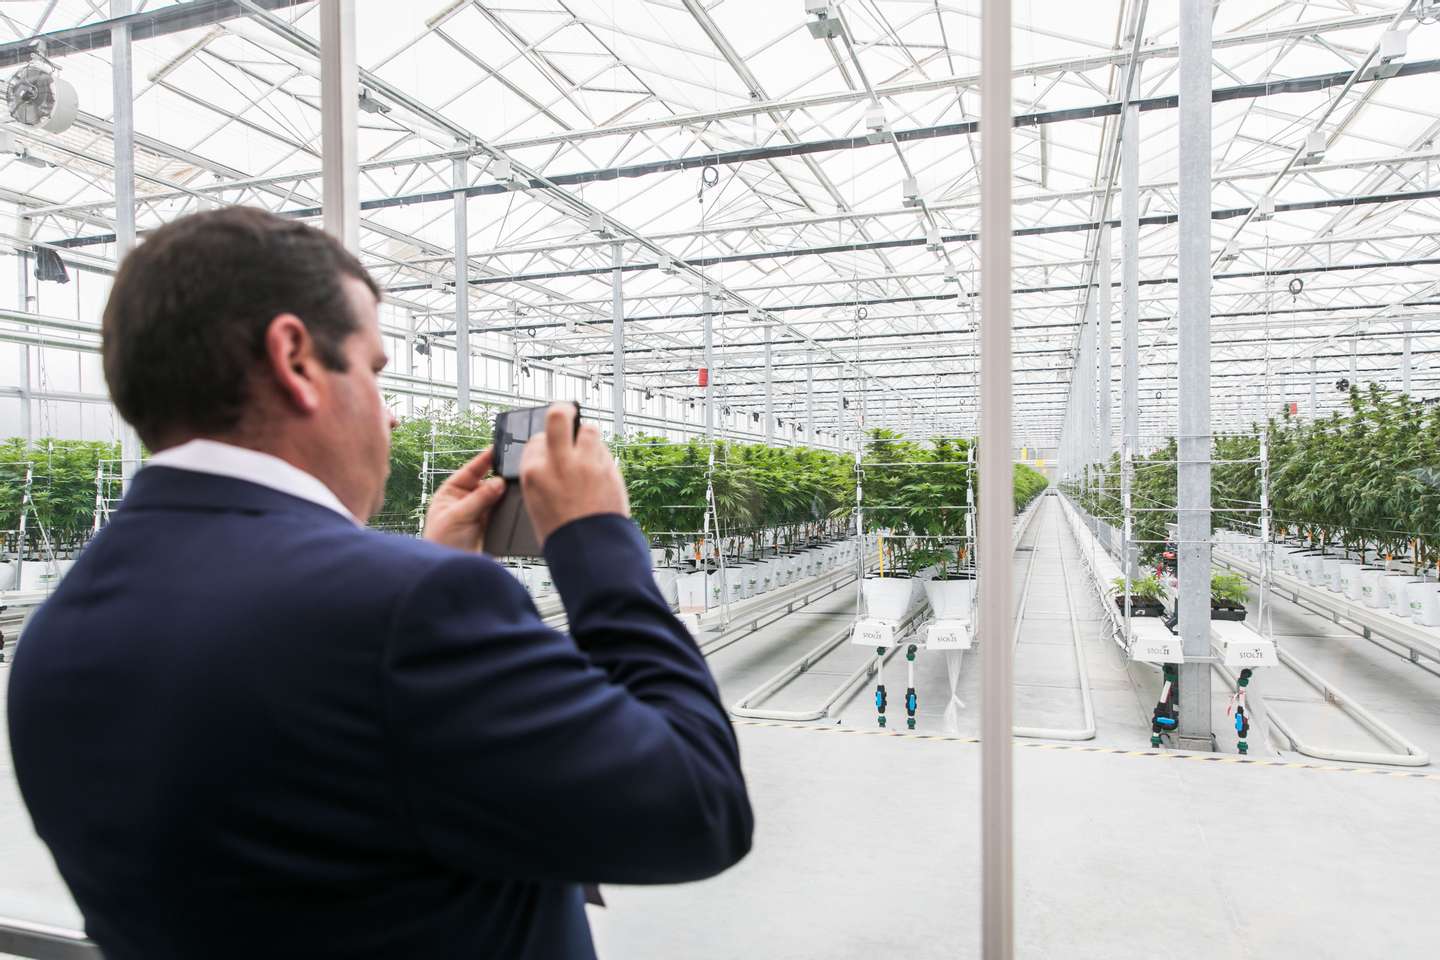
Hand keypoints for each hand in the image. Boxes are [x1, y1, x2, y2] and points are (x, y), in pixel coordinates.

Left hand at [423, 447, 506, 551]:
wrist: (448, 572)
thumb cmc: (440, 543)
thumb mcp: (457, 516)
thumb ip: (479, 498)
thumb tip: (498, 482)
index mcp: (450, 492)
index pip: (470, 470)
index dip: (483, 460)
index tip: (497, 449)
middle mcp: (465, 500)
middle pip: (486, 482)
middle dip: (498, 477)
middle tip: (512, 471)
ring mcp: (478, 512)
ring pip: (496, 496)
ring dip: (504, 494)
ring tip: (515, 488)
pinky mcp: (489, 525)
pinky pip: (502, 511)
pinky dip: (508, 508)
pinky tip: (515, 504)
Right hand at [520, 404, 629, 545]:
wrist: (589, 550)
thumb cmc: (561, 533)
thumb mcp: (537, 504)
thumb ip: (543, 477)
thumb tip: (550, 459)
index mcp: (533, 472)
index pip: (535, 440)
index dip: (544, 443)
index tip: (551, 447)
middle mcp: (558, 462)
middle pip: (558, 416)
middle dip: (564, 410)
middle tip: (568, 411)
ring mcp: (586, 463)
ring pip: (589, 429)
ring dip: (588, 436)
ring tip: (588, 448)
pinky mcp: (608, 469)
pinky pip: (605, 452)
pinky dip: (602, 458)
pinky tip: (600, 471)